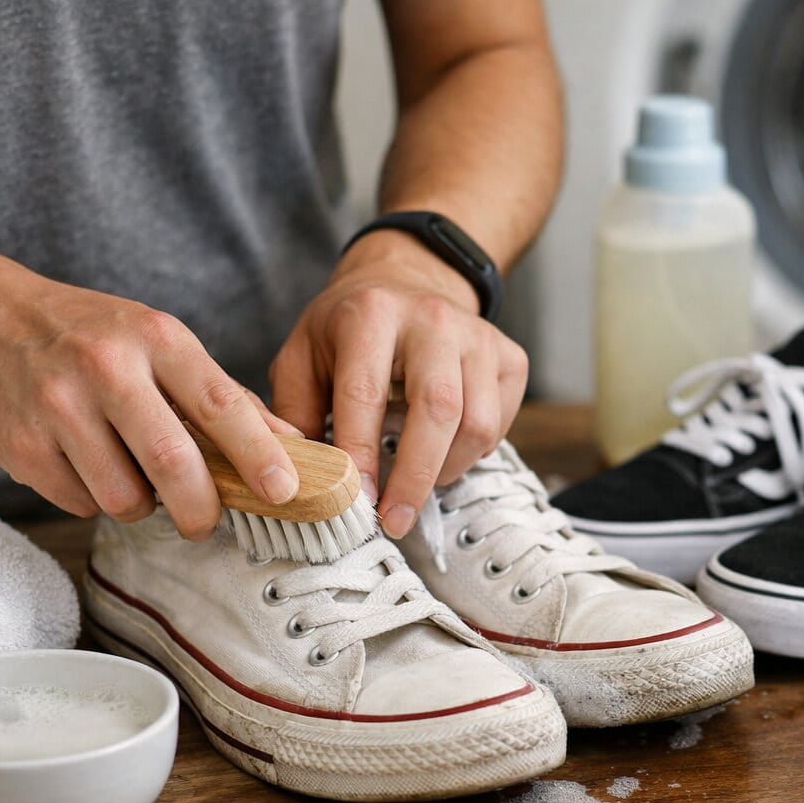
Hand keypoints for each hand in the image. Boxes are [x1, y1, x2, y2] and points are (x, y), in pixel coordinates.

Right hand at [0, 266, 302, 537]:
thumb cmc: (94, 336)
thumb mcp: (162, 343)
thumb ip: (223, 395)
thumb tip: (290, 446)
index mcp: (157, 339)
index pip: (221, 404)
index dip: (258, 454)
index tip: (284, 490)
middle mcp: (106, 368)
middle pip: (172, 463)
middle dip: (201, 509)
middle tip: (206, 523)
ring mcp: (58, 407)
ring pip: (124, 496)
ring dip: (141, 505)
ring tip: (134, 477)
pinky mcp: (21, 445)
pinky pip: (81, 502)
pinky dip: (96, 499)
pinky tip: (87, 465)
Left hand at [269, 230, 527, 536]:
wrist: (405, 283)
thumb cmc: (347, 331)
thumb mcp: (302, 356)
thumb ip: (293, 414)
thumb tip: (300, 477)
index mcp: (372, 313)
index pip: (365, 393)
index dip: (360, 452)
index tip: (354, 500)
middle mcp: (433, 319)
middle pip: (439, 409)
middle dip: (415, 475)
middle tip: (395, 520)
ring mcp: (480, 337)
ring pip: (478, 423)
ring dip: (445, 470)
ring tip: (415, 485)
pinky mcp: (510, 357)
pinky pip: (500, 423)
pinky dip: (473, 453)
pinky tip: (443, 451)